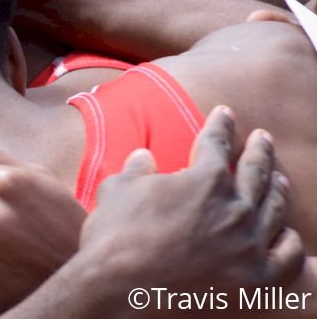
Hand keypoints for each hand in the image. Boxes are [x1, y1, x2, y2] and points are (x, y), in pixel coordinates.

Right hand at [80, 106, 301, 292]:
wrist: (120, 290)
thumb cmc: (114, 236)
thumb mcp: (117, 189)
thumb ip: (137, 170)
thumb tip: (144, 157)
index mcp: (204, 180)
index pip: (216, 143)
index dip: (220, 125)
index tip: (224, 113)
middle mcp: (236, 208)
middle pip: (256, 171)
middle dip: (259, 150)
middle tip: (263, 137)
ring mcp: (249, 245)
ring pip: (275, 210)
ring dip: (277, 190)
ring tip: (278, 180)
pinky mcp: (256, 280)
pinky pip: (286, 256)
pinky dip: (287, 242)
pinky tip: (285, 234)